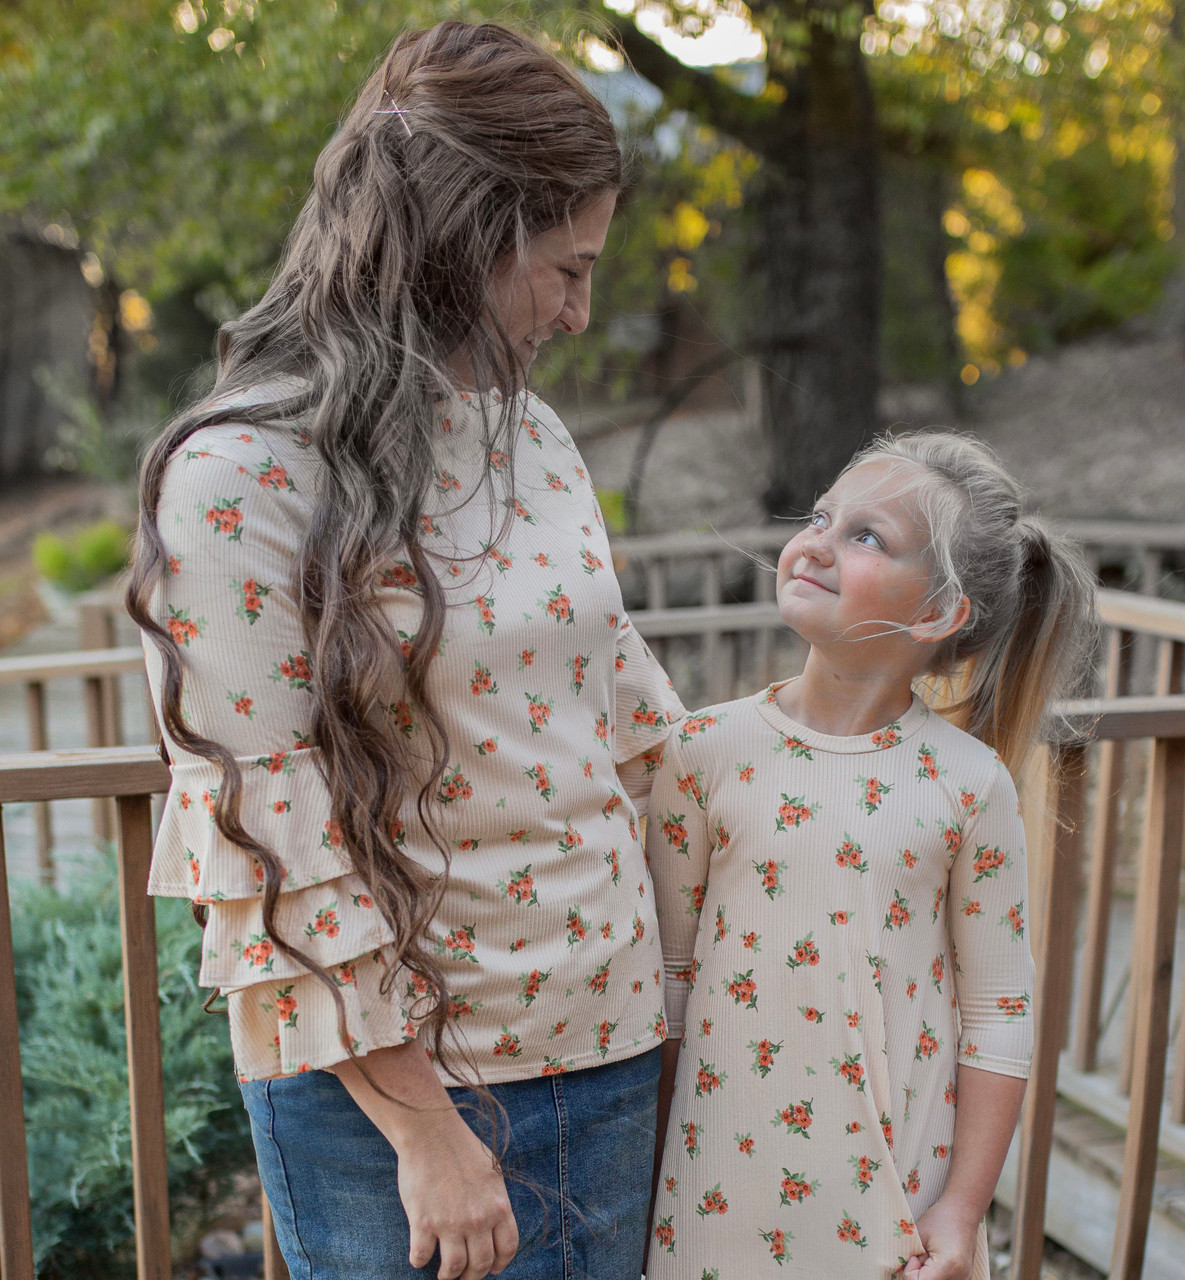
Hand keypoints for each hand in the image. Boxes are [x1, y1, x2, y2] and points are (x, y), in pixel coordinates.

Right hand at [331, 1044, 517, 1279]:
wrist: (431, 1132)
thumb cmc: (461, 1147)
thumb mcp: (490, 1173)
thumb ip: (494, 1201)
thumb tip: (495, 1222)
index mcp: (498, 1206)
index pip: (507, 1248)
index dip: (500, 1263)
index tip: (493, 1268)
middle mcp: (478, 1219)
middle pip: (481, 1264)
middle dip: (473, 1276)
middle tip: (464, 1275)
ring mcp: (451, 1223)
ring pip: (453, 1269)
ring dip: (448, 1276)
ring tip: (443, 1274)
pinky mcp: (424, 1224)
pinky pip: (421, 1257)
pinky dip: (419, 1261)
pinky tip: (419, 1255)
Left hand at [901, 1198, 978, 1279]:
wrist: (962, 1212)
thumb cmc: (939, 1218)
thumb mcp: (918, 1235)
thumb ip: (909, 1257)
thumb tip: (904, 1273)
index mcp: (948, 1265)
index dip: (911, 1271)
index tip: (915, 1256)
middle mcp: (960, 1277)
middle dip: (919, 1275)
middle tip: (922, 1257)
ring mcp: (965, 1279)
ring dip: (928, 1276)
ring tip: (931, 1258)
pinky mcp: (966, 1279)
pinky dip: (936, 1275)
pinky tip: (938, 1262)